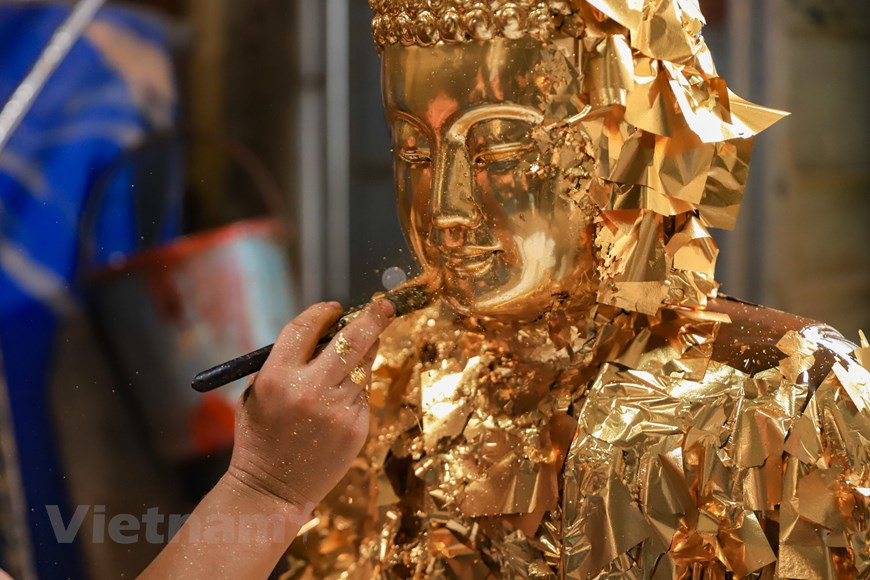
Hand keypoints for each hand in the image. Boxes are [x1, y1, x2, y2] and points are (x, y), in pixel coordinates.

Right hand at [225, 300, 394, 510]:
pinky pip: (362, 394)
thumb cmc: (261, 437)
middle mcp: (310, 390)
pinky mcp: (356, 427)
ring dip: (362, 356)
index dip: (322, 312)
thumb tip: (324, 329)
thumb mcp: (256, 393)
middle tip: (384, 306)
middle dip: (372, 317)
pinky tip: (337, 406)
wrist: (271, 491)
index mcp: (276, 378)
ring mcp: (337, 410)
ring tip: (349, 362)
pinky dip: (354, 390)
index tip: (334, 308)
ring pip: (363, 366)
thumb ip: (285, 360)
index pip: (306, 328)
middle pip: (352, 339)